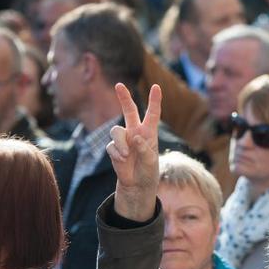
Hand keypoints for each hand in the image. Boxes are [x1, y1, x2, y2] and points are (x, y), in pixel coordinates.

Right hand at [107, 83, 161, 221]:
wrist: (137, 184)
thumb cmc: (148, 171)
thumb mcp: (151, 161)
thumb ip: (144, 149)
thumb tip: (134, 137)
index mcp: (149, 132)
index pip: (153, 113)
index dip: (155, 100)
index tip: (157, 87)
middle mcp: (136, 132)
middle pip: (129, 111)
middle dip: (124, 98)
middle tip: (119, 85)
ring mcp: (124, 139)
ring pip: (116, 131)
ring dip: (120, 143)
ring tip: (125, 155)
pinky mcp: (114, 148)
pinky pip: (111, 146)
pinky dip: (116, 153)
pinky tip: (122, 160)